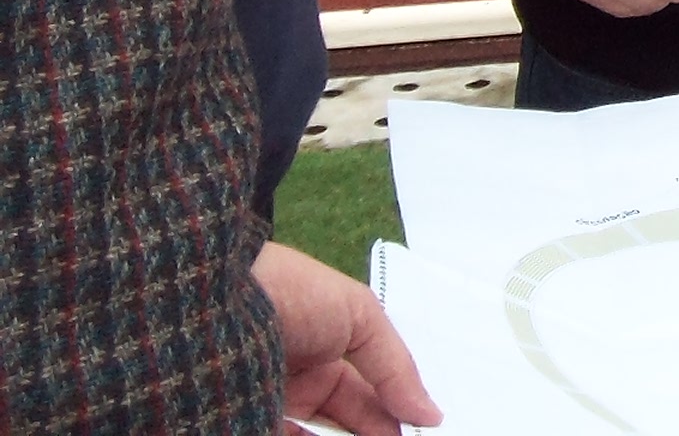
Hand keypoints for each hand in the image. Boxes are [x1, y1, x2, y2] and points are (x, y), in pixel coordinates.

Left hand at [253, 240, 441, 432]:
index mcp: (325, 355)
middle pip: (343, 423)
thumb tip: (431, 415)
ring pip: (311, 434)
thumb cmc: (292, 293)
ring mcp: (267, 406)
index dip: (392, 419)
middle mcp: (297, 386)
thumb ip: (396, 368)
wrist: (211, 298)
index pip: (366, 399)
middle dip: (373, 432)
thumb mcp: (359, 316)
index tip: (418, 434)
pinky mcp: (242, 422)